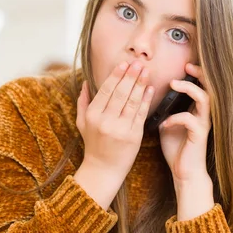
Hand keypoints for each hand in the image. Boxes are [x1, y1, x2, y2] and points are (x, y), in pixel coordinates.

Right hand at [74, 60, 153, 207]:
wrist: (103, 169)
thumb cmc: (93, 144)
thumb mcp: (82, 123)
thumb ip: (83, 102)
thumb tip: (85, 82)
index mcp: (92, 116)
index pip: (106, 90)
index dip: (116, 75)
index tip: (124, 63)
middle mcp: (105, 121)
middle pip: (121, 93)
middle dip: (130, 76)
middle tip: (138, 63)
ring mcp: (120, 129)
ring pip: (132, 102)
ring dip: (140, 84)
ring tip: (146, 71)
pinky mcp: (134, 136)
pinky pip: (141, 114)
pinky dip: (146, 100)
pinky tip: (150, 89)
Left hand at [158, 63, 213, 219]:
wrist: (185, 173)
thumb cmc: (176, 149)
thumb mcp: (167, 125)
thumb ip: (164, 110)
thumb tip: (148, 96)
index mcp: (196, 111)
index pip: (201, 86)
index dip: (196, 74)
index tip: (184, 65)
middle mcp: (203, 115)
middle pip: (209, 87)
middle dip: (200, 75)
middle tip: (187, 66)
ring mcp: (203, 125)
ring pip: (204, 99)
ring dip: (190, 89)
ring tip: (175, 84)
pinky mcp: (199, 136)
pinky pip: (190, 120)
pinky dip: (176, 118)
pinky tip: (164, 123)